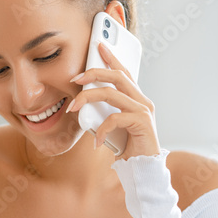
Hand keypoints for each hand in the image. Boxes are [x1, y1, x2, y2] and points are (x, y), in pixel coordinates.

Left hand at [65, 41, 159, 160]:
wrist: (143, 170)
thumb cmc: (128, 148)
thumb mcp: (113, 126)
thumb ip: (105, 112)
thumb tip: (85, 104)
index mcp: (137, 100)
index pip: (124, 72)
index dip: (111, 58)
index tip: (99, 46)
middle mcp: (143, 101)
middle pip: (117, 76)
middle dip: (94, 72)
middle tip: (76, 78)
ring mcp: (144, 111)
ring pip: (111, 94)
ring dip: (88, 98)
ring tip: (74, 107)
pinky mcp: (142, 123)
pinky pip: (114, 118)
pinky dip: (101, 130)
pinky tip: (96, 142)